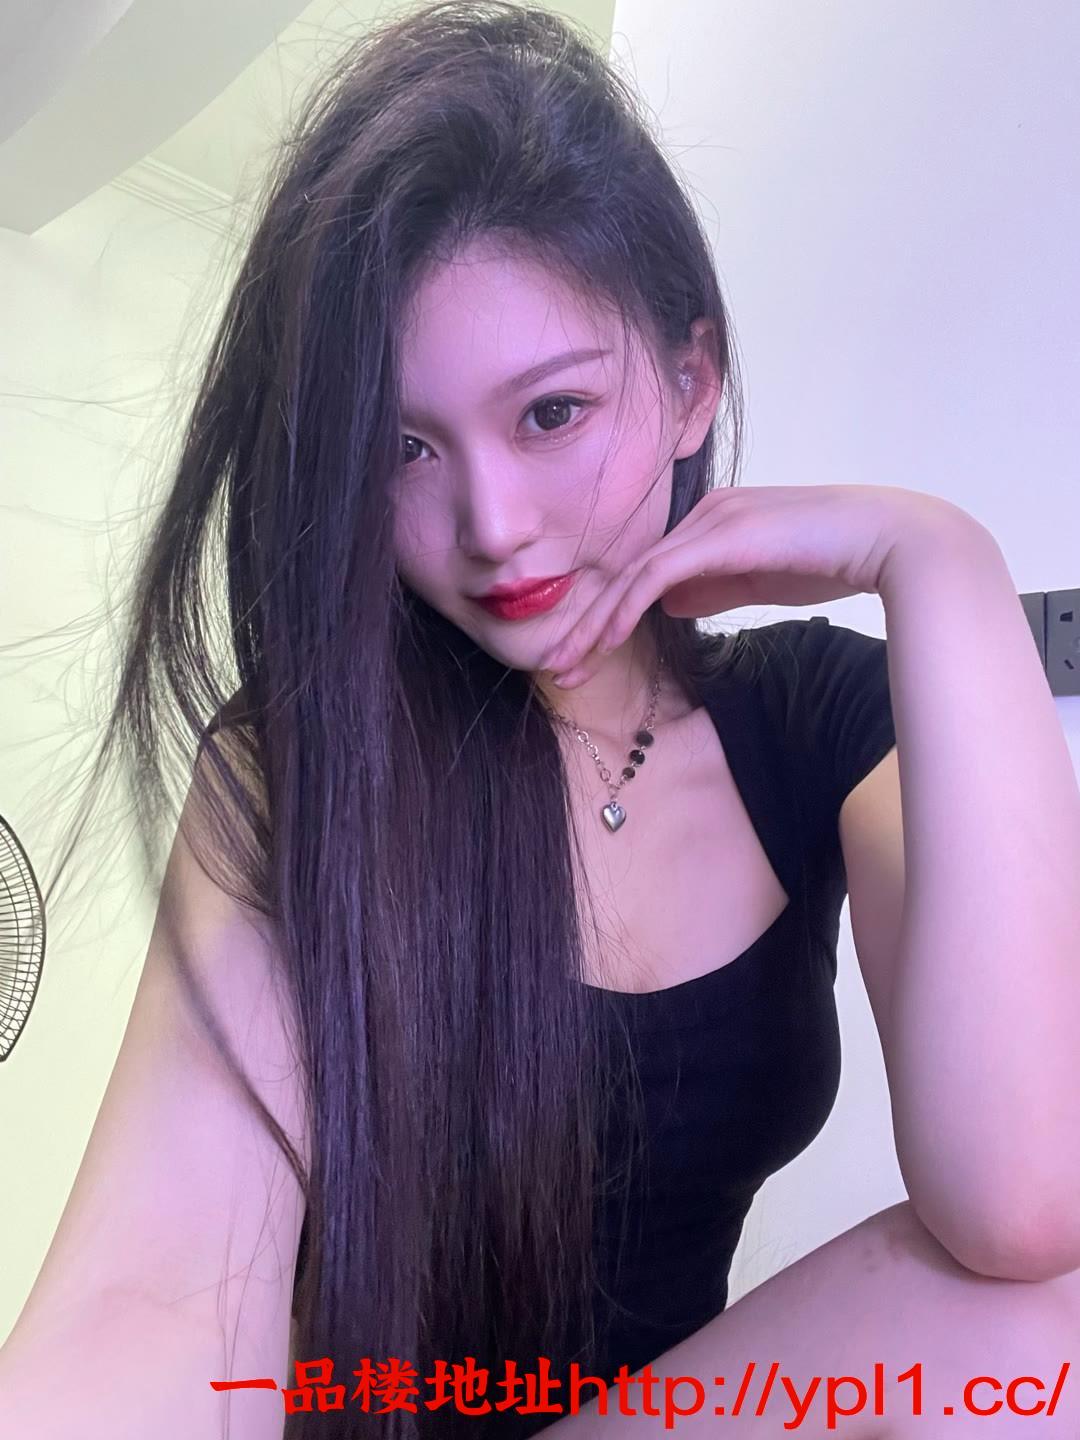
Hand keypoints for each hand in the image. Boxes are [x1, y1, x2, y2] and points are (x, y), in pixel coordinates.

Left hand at [540, 483, 977, 686]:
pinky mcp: (719, 535)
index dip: (609, 613)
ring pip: (631, 576)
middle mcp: (703, 514)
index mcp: (713, 521)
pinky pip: (654, 577)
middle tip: (556, 666)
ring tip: (565, 665)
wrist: (889, 540)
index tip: (585, 656)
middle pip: (627, 572)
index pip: (646, 570)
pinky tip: (604, 642)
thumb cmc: (835, 560)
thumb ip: (714, 588)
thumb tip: (669, 604)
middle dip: (587, 623)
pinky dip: (624, 610)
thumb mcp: (762, 580)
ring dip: (594, 624)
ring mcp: (709, 520)